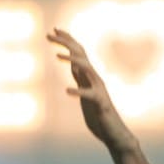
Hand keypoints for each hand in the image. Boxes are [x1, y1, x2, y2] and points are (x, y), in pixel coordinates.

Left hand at [47, 28, 137, 152]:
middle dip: (65, 43)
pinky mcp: (101, 104)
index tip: (54, 29)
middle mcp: (95, 79)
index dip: (67, 40)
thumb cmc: (99, 115)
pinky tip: (67, 91)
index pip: (78, 53)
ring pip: (87, 69)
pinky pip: (90, 95)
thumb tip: (75, 65)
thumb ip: (81, 79)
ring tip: (57, 56)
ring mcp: (99, 90)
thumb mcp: (85, 93)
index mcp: (89, 77)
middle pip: (80, 55)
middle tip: (49, 34)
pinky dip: (79, 92)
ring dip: (72, 60)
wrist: (114, 134)